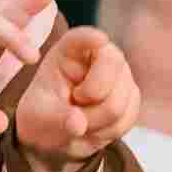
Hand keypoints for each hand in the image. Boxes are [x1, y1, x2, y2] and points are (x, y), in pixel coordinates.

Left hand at [7, 23, 137, 162]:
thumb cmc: (43, 115)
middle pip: (112, 69)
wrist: (58, 133)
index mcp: (69, 50)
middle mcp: (100, 54)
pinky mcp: (131, 95)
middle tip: (72, 112)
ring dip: (95, 123)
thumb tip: (79, 125)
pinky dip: (107, 132)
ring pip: (118, 103)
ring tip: (79, 122)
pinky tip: (94, 129)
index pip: (82, 38)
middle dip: (91, 100)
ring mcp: (120, 74)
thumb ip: (57, 118)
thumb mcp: (39, 117)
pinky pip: (127, 119)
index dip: (92, 38)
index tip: (98, 40)